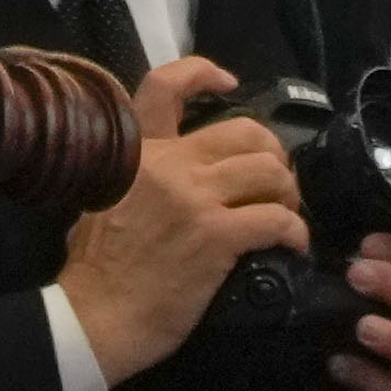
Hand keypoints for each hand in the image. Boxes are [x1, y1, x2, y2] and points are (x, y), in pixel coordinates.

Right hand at [48, 54, 310, 387]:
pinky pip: (276, 219)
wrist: (95, 318)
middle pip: (245, 133)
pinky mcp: (217, 236)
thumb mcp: (102, 198)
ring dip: (287, 192)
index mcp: (138, 151)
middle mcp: (170, 164)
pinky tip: (293, 243)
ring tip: (286, 211)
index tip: (230, 82)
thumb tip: (173, 167)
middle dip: (272, 154)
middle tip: (276, 180)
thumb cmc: (96, 268)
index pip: (166, 87)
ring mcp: (195, 198)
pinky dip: (295, 231)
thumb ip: (137, 172)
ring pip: (269, 171)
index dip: (203, 73)